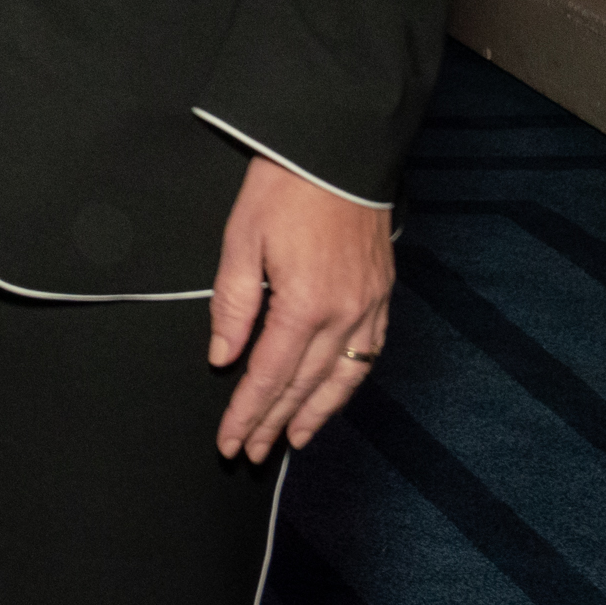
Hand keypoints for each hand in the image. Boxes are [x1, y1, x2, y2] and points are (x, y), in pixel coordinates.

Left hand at [208, 153, 392, 460]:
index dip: (249, 413)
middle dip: (276, 423)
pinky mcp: (382, 294)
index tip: (231, 442)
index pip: (270, 376)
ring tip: (294, 441)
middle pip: (305, 386)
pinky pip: (368, 353)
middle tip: (252, 453)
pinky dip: (348, 382)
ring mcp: (369, 306)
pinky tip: (334, 394)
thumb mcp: (240, 239)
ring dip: (317, 414)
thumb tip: (223, 357)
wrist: (336, 151)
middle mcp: (344, 315)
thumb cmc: (282, 189)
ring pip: (343, 379)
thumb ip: (233, 304)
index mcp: (304, 304)